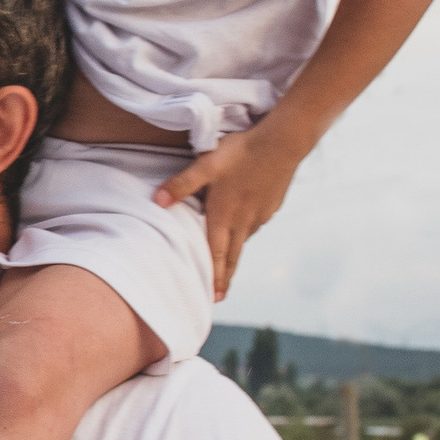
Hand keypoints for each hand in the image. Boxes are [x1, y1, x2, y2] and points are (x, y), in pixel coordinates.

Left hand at [153, 124, 310, 299]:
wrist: (284, 141)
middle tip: (219, 296)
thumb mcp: (206, 165)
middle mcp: (244, 221)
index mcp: (225, 215)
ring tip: (226, 268)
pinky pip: (255, 226)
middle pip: (232, 255)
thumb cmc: (241, 152)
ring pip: (244, 240)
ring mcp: (260, 214)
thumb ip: (181, 184)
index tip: (213, 297)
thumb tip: (156, 201)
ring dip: (234, 257)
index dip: (214, 277)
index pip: (217, 254)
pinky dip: (245, 236)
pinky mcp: (271, 205)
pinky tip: (242, 232)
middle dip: (224, 277)